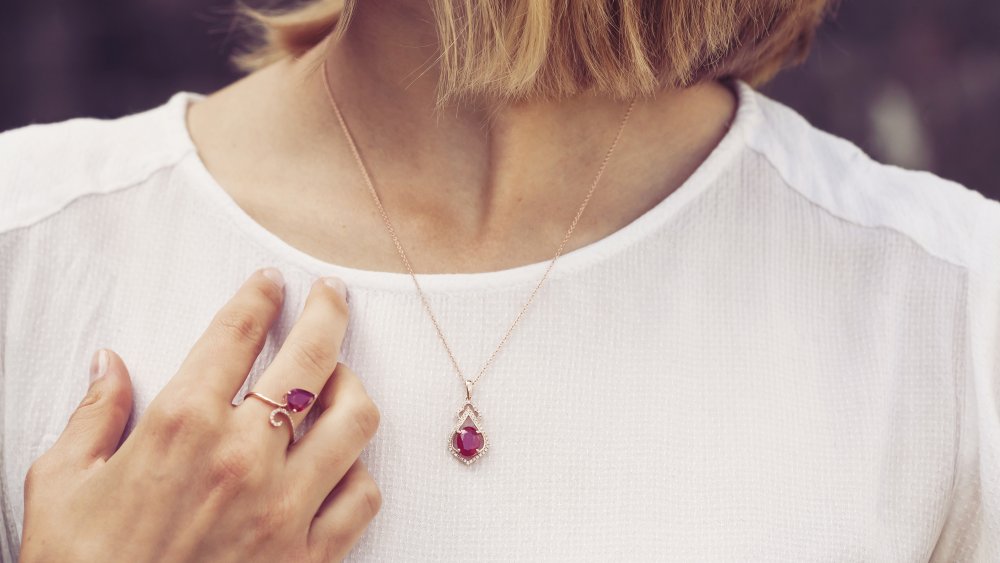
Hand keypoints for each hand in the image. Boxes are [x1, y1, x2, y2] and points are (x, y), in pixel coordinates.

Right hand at [19, 268, 380, 561]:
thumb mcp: (62, 486)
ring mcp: (285, 506)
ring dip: (353, 391)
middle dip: (329, 313)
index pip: (236, 334)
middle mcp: (243, 457)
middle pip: (313, 359)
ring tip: (339, 383)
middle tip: (331, 297)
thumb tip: (108, 364)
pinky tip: (338, 467)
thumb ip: (92, 416)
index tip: (271, 282)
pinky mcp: (310, 555)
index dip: (259, 298)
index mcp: (181, 426)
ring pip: (356, 421)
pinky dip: (358, 472)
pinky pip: (363, 495)